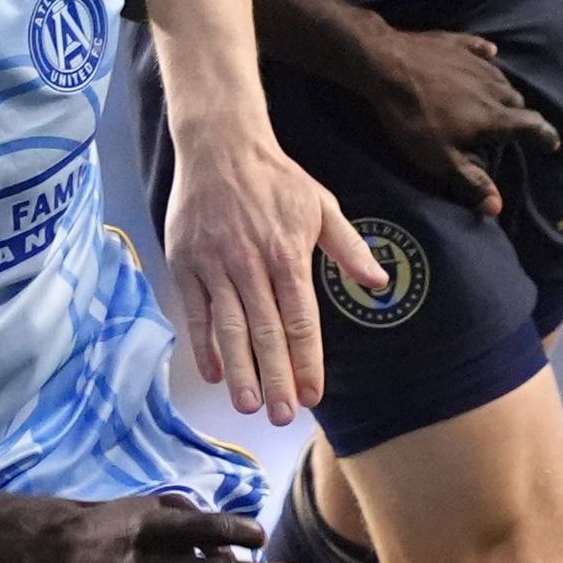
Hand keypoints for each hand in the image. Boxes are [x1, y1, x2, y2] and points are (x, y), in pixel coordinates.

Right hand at [163, 120, 386, 424]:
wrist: (220, 146)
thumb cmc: (276, 179)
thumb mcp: (321, 205)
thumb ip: (348, 248)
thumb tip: (378, 283)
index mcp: (287, 254)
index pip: (301, 319)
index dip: (307, 360)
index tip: (314, 394)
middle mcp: (249, 263)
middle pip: (265, 331)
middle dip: (274, 378)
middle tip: (281, 417)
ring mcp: (213, 265)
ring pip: (227, 327)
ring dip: (238, 369)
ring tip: (247, 405)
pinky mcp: (184, 263)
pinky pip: (194, 311)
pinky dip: (202, 345)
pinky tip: (213, 373)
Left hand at [359, 24, 559, 220]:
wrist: (386, 65)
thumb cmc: (414, 118)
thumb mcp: (440, 159)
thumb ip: (471, 182)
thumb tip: (498, 208)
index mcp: (493, 116)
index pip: (532, 126)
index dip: (546, 136)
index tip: (552, 144)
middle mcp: (493, 87)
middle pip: (517, 102)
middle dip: (520, 116)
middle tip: (512, 127)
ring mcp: (475, 62)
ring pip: (501, 79)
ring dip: (502, 92)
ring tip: (495, 101)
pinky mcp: (456, 44)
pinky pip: (480, 50)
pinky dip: (486, 56)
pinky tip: (487, 55)